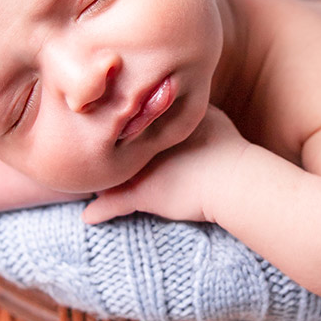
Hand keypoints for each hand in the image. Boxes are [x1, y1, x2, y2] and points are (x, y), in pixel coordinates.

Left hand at [82, 105, 246, 225]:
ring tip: (88, 184)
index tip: (107, 132)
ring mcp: (137, 170)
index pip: (124, 122)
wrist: (232, 178)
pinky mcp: (140, 195)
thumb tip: (188, 104)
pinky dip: (100, 212)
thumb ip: (192, 109)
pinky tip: (89, 216)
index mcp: (152, 121)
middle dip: (100, 151)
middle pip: (109, 147)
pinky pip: (111, 205)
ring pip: (107, 174)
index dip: (116, 130)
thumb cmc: (225, 147)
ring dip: (99, 180)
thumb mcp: (209, 116)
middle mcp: (139, 143)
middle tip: (90, 154)